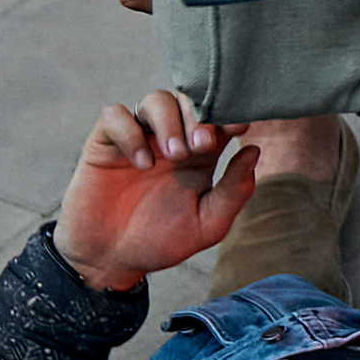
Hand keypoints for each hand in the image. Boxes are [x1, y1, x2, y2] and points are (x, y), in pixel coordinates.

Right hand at [56, 89, 254, 289]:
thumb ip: (234, 190)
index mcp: (201, 154)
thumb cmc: (162, 241)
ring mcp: (139, 138)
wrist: (113, 260)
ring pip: (156, 99)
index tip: (238, 126)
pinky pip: (115, 115)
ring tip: (174, 155)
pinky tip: (141, 163)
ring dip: (170, 121)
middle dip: (200, 116)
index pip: (219, 117)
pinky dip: (130, 132)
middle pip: (189, 100)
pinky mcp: (105, 143)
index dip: (230, 114)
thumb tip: (254, 150)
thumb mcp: (208, 224)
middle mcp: (171, 138)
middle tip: (202, 145)